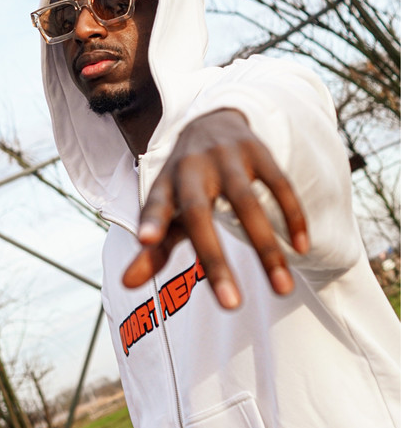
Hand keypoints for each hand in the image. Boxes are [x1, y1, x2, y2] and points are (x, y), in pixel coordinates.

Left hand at [122, 109, 308, 308]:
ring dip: (266, 248)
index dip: (151, 221)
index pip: (155, 204)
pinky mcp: (258, 151)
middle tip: (231, 306)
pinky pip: (279, 184)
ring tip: (282, 289)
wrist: (210, 121)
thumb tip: (125, 284)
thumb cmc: (185, 181)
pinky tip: (301, 248)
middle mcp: (192, 167)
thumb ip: (153, 248)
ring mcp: (226, 157)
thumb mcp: (167, 207)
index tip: (146, 242)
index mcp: (166, 183)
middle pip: (200, 212)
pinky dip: (292, 215)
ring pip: (247, 203)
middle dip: (214, 258)